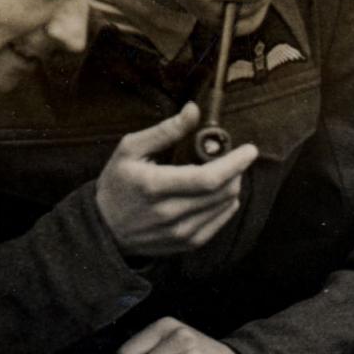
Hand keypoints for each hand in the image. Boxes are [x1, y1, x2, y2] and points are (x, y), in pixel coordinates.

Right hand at [94, 104, 259, 257]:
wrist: (105, 228)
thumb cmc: (118, 184)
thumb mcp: (130, 149)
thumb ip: (165, 130)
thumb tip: (193, 110)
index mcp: (155, 186)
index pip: (208, 178)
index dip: (234, 163)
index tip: (249, 150)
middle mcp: (169, 213)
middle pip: (222, 192)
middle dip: (236, 171)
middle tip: (232, 158)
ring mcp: (180, 232)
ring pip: (224, 206)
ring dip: (232, 186)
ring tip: (222, 173)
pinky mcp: (187, 243)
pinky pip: (219, 222)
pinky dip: (226, 204)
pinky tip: (218, 193)